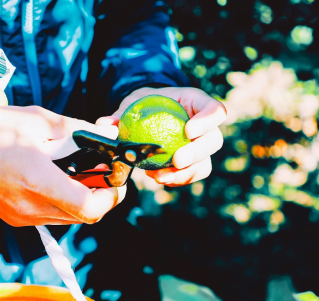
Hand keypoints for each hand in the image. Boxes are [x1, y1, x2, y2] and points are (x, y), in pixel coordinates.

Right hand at [0, 105, 125, 225]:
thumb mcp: (38, 120)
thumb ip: (78, 130)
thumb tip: (109, 135)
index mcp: (38, 180)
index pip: (89, 208)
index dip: (111, 197)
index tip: (116, 180)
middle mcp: (32, 206)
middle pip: (85, 216)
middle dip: (103, 196)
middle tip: (104, 172)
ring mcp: (23, 216)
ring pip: (70, 219)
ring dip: (84, 199)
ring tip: (82, 172)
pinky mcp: (16, 218)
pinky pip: (52, 216)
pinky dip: (65, 202)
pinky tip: (60, 179)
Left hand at [97, 87, 226, 186]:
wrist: (146, 116)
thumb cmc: (144, 105)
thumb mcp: (133, 103)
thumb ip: (120, 115)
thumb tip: (103, 126)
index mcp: (196, 104)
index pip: (215, 110)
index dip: (207, 121)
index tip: (189, 130)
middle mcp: (204, 127)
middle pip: (213, 141)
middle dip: (197, 153)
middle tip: (176, 160)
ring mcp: (200, 148)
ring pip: (205, 164)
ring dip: (185, 173)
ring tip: (161, 176)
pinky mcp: (191, 164)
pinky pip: (191, 176)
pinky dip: (176, 180)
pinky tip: (159, 178)